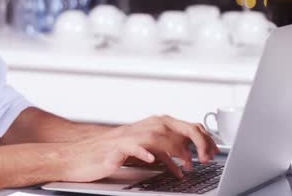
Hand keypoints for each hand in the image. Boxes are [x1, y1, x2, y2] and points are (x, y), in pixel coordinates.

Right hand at [57, 115, 218, 182]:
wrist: (78, 155)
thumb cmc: (109, 153)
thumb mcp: (142, 151)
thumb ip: (164, 151)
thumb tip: (187, 159)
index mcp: (151, 126)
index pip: (183, 125)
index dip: (202, 138)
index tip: (212, 152)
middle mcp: (142, 127)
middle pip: (175, 127)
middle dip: (195, 142)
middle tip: (204, 159)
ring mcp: (128, 137)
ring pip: (157, 136)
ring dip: (174, 151)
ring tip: (184, 166)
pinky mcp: (115, 148)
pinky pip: (132, 147)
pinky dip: (143, 152)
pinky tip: (152, 160)